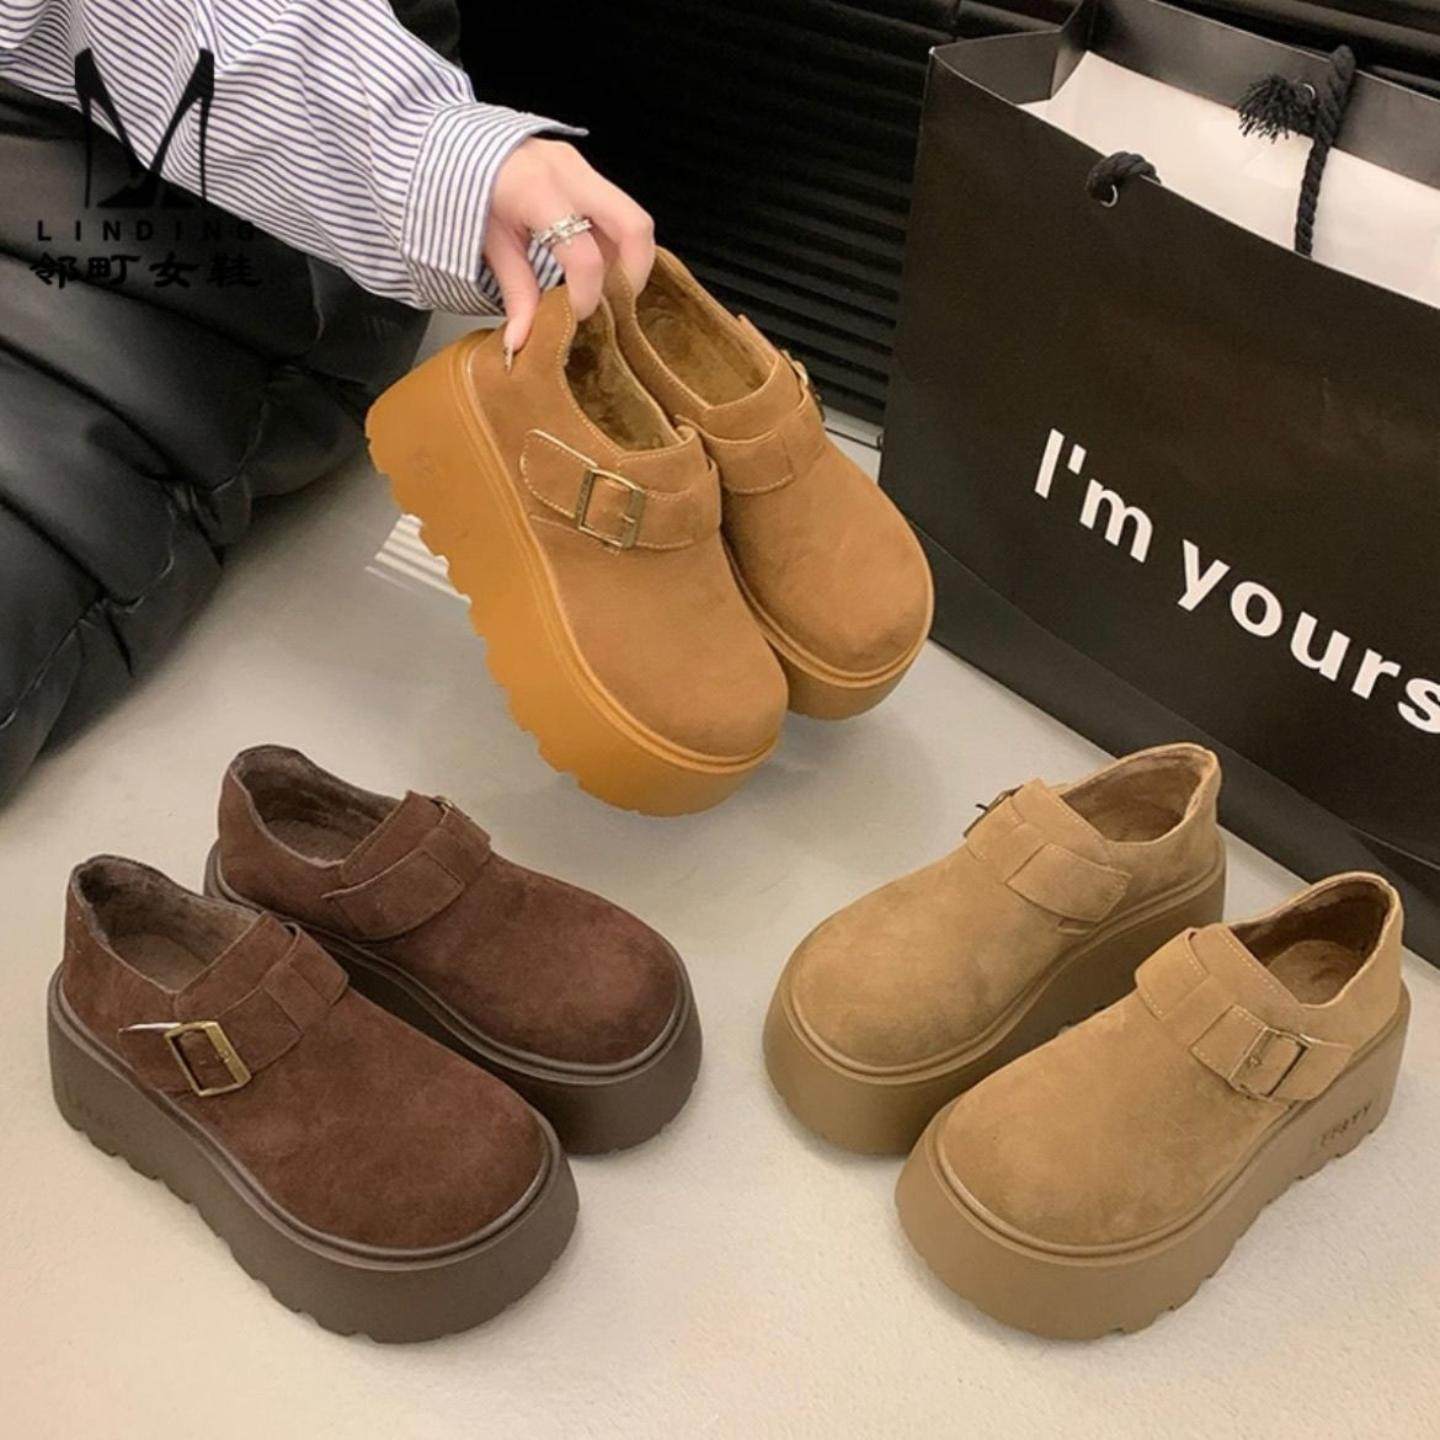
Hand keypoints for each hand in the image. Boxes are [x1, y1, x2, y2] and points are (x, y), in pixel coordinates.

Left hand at [485, 138, 654, 354]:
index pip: (584, 254)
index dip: (587, 295)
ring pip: (633, 220)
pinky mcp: (585, 171)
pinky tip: (595, 265)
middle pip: (635, 226)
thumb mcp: (490, 245)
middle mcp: (570, 172)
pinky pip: (617, 213)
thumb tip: (521, 344)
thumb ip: (515, 293)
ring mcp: (582, 167)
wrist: (452, 144)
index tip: (576, 316)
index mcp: (537, 190)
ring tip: (601, 287)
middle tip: (614, 305)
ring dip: (625, 261)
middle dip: (633, 275)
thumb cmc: (464, 189)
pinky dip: (615, 246)